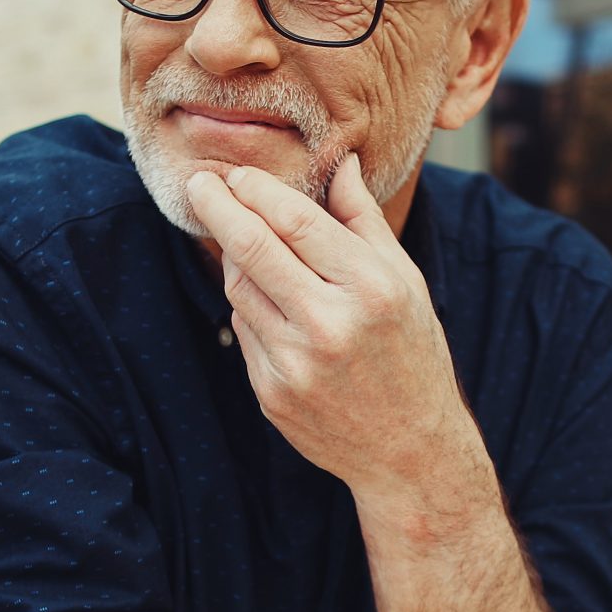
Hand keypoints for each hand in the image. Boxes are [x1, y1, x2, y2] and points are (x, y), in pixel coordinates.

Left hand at [183, 156, 480, 501]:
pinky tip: (267, 299)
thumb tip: (338, 161)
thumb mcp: (405, 282)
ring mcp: (296, 364)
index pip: (295, 220)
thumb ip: (364, 221)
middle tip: (199, 182)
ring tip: (238, 238)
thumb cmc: (412, 353)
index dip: (256, 189)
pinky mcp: (272, 394)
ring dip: (231, 256)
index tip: (237, 173)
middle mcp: (330, 325)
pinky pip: (243, 329)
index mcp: (370, 289)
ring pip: (238, 288)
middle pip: (251, 247)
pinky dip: (248, 305)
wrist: (410, 450)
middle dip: (217, 206)